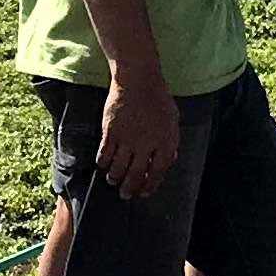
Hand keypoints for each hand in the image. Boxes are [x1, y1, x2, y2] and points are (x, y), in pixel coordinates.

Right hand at [96, 74, 179, 199]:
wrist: (138, 80)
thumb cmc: (157, 99)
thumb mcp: (173, 121)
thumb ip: (171, 143)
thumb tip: (168, 162)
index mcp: (165, 143)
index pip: (157, 173)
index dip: (150, 186)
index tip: (144, 192)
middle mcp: (146, 144)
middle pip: (135, 176)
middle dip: (129, 189)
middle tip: (125, 194)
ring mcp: (127, 139)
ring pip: (117, 169)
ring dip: (114, 179)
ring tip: (113, 181)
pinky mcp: (110, 133)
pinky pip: (104, 156)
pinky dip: (103, 165)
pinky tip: (103, 166)